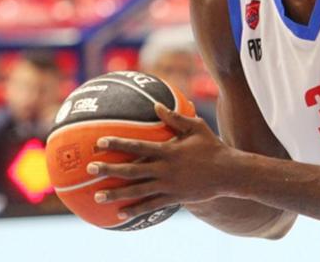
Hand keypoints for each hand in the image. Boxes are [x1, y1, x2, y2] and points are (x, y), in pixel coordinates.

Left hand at [88, 103, 235, 220]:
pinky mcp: (173, 198)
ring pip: (137, 191)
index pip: (137, 146)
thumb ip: (174, 117)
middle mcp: (165, 169)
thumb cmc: (212, 146)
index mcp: (168, 150)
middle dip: (109, 169)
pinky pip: (151, 206)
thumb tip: (156, 105)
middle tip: (90, 168)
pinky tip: (120, 214)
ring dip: (115, 193)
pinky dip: (135, 210)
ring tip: (96, 196)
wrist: (229, 173)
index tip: (99, 142)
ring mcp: (168, 186)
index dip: (118, 143)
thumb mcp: (196, 127)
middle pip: (131, 170)